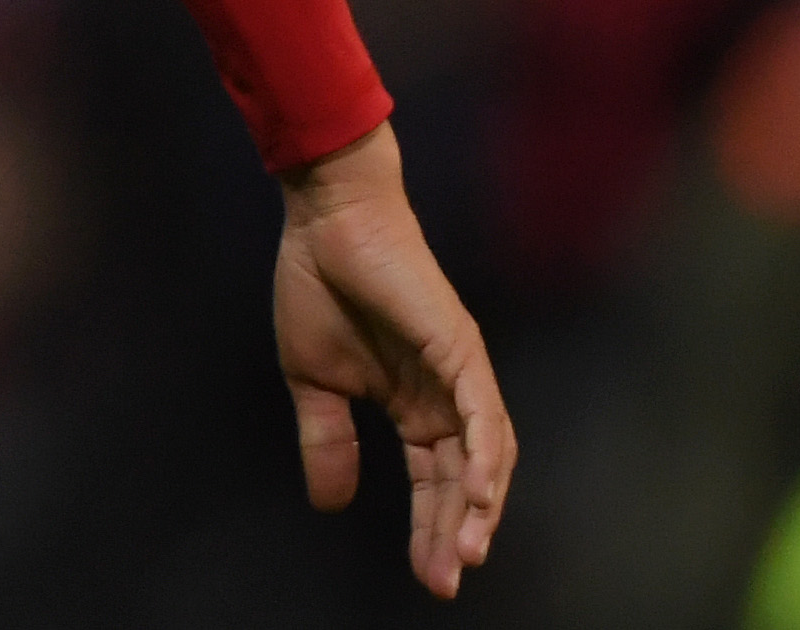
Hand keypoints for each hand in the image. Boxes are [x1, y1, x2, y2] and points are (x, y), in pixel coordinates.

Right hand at [273, 124, 514, 596]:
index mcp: (415, 405)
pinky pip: (484, 412)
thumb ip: (328, 440)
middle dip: (457, 532)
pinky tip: (479, 494)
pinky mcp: (460, 348)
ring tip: (466, 552)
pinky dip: (486, 455)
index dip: (432, 529)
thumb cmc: (318, 284)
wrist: (325, 220)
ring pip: (486, 455)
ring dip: (479, 506)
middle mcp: (448, 396)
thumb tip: (332, 504)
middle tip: (445, 579)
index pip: (434, 481)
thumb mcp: (313, 380)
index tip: (427, 577)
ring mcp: (461, 373)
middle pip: (465, 480)